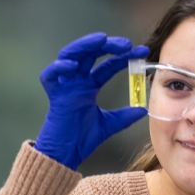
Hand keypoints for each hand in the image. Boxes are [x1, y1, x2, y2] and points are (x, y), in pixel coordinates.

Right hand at [33, 33, 149, 170]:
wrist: (67, 154)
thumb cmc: (82, 139)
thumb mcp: (110, 124)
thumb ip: (125, 116)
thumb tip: (144, 110)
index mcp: (89, 86)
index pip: (108, 65)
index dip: (124, 57)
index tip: (143, 52)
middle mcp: (77, 81)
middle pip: (90, 54)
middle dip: (107, 45)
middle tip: (126, 43)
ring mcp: (64, 85)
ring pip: (70, 56)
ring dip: (85, 46)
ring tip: (101, 39)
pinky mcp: (53, 95)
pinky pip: (50, 75)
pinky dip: (59, 67)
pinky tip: (72, 65)